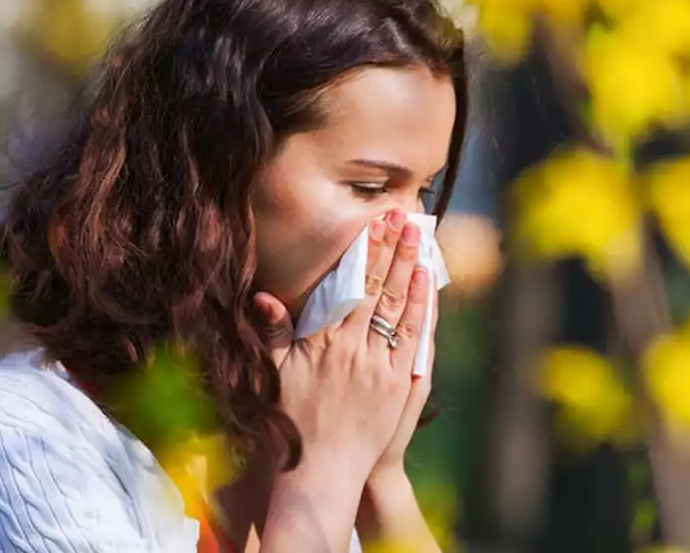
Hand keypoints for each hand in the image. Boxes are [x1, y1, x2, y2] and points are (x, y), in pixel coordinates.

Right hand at [255, 210, 430, 551]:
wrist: (322, 471)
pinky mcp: (399, 385)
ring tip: (417, 238)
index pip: (347, 287)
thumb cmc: (294, 422)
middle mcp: (353, 350)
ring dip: (408, 269)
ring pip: (398, 307)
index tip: (371, 224)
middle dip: (390, 250)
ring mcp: (379, 367)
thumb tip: (264, 297)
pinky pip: (413, 338)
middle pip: (376, 289)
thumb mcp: (275, 375)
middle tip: (401, 218)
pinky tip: (425, 282)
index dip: (362, 253)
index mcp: (322, 344)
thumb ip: (274, 333)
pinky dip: (420, 307)